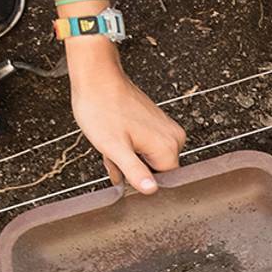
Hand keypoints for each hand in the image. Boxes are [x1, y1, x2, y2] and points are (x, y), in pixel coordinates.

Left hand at [68, 51, 183, 192]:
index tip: (123, 171)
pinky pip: (147, 145)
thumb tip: (150, 190)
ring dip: (129, 157)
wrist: (97, 80)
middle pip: (156, 169)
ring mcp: (167, 128)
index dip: (140, 180)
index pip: (163, 180)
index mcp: (168, 146)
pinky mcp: (158, 122)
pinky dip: (130, 146)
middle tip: (113, 155)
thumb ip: (135, 172)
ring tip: (113, 143)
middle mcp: (174, 137)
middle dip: (132, 168)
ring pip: (149, 157)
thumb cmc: (102, 109)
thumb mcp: (114, 148)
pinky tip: (117, 137)